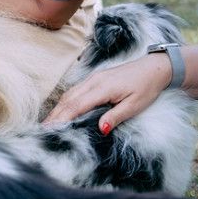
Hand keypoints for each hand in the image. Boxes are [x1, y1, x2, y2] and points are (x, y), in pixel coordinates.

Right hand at [43, 55, 169, 128]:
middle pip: (68, 99)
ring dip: (58, 108)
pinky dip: (66, 102)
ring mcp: (93, 78)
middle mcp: (94, 81)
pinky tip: (62, 110)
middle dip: (55, 115)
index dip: (62, 118)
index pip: (76, 106)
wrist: (154, 68)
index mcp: (103, 88)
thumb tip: (100, 129)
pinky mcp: (95, 78)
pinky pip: (76, 90)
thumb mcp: (135, 106)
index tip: (50, 130)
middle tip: (42, 130)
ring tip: (48, 123)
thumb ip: (116, 117)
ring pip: (70, 94)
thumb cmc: (147, 87)